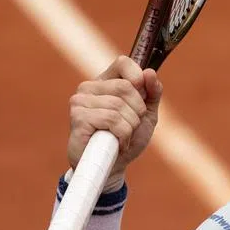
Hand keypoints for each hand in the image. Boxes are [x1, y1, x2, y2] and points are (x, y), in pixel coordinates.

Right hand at [66, 56, 162, 189]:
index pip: (123, 62)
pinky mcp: (78, 118)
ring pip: (120, 106)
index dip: (138, 78)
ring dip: (130, 127)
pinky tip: (116, 143)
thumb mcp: (146, 115)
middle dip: (138, 111)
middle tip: (131, 127)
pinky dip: (123, 135)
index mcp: (105, 82)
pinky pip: (112, 120)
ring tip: (123, 137)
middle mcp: (89, 87)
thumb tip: (150, 72)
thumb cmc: (126, 139)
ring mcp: (80, 101)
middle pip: (126, 87)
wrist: (112, 167)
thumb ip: (152, 93)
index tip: (142, 98)